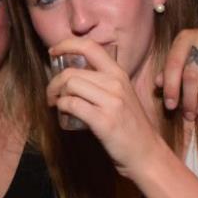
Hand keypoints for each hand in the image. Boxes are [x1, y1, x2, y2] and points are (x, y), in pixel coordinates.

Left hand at [46, 38, 165, 177]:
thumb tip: (72, 75)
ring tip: (57, 104)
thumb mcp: (122, 95)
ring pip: (70, 85)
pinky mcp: (104, 121)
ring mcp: (111, 102)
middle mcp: (116, 83)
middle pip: (72, 72)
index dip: (66, 45)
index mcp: (119, 74)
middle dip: (53, 82)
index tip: (53, 52)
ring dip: (56, 95)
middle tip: (52, 94)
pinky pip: (72, 105)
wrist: (146, 153)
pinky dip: (61, 108)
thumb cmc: (130, 127)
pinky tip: (63, 114)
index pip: (90, 47)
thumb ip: (102, 83)